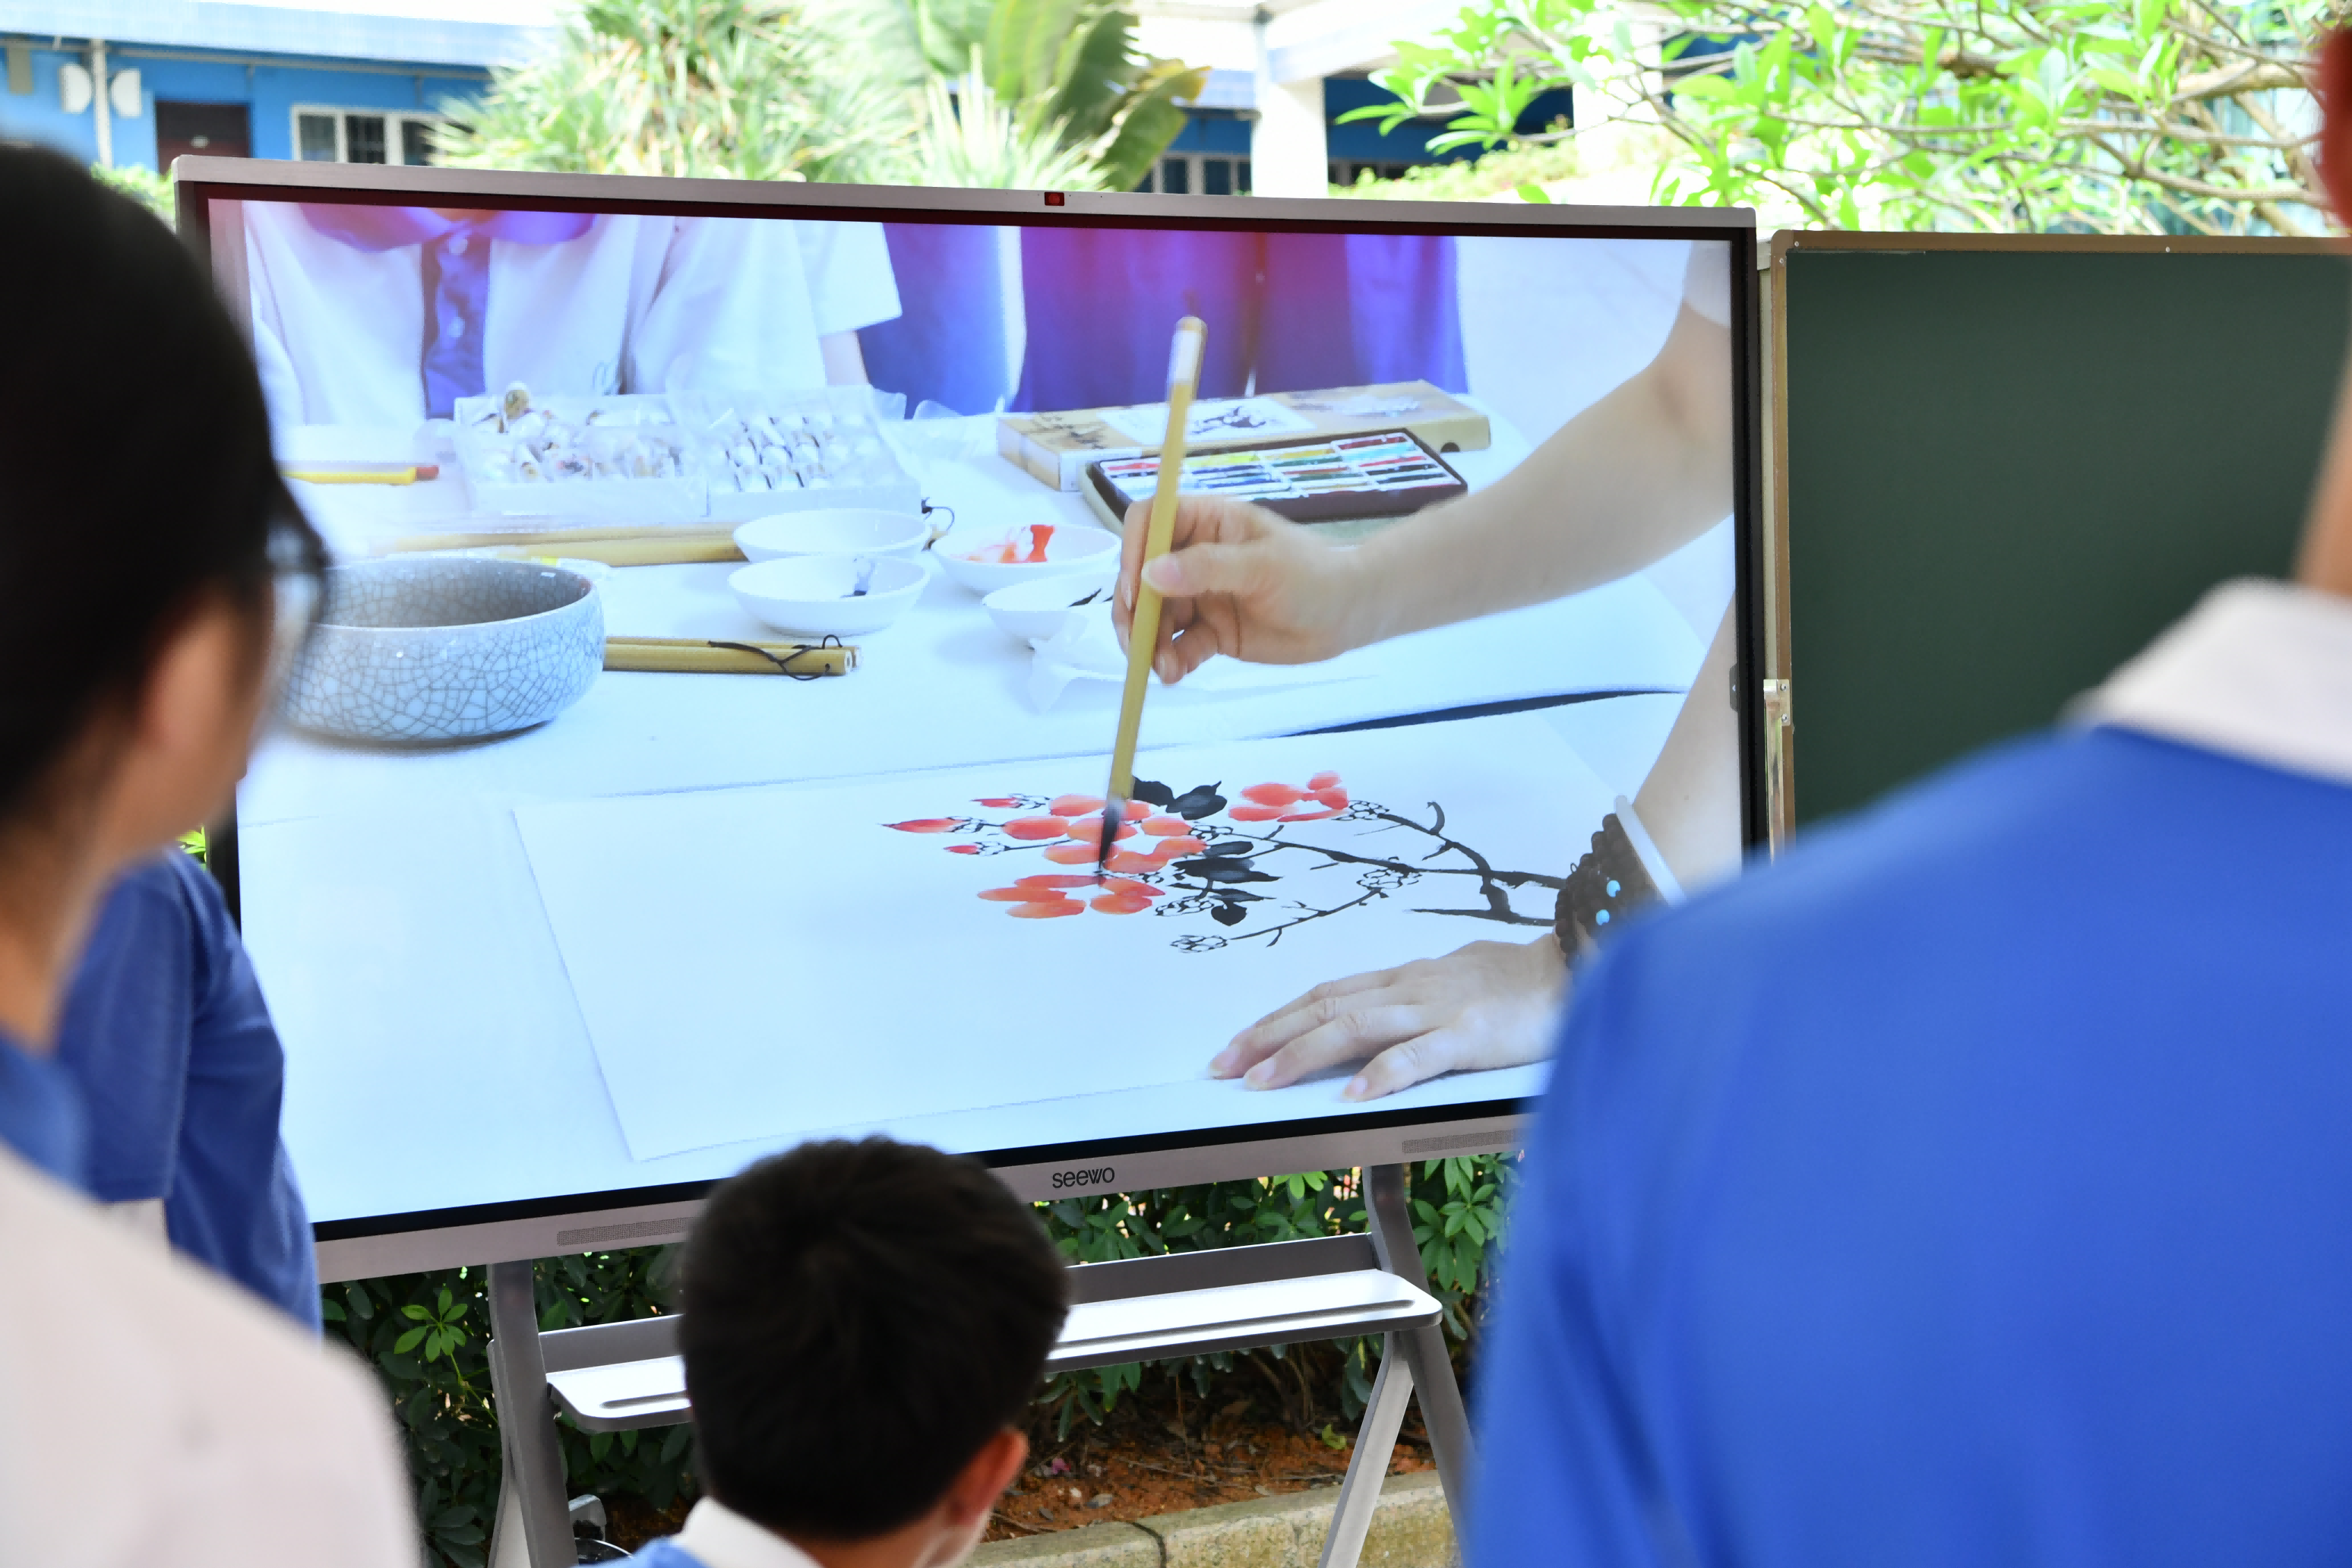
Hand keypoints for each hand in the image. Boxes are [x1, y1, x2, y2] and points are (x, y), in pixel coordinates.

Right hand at [1113, 496, 1373, 683]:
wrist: (1348, 615)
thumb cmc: (1314, 575)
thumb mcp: (1262, 566)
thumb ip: (1207, 568)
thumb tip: (1150, 574)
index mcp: (1207, 522)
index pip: (1150, 521)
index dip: (1133, 551)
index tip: (1132, 589)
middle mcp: (1196, 555)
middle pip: (1143, 576)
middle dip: (1134, 610)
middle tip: (1135, 642)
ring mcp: (1201, 595)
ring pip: (1156, 616)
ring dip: (1150, 642)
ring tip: (1161, 667)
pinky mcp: (1211, 631)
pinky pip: (1178, 645)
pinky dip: (1170, 660)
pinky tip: (1174, 674)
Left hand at [1211, 936, 1566, 1100]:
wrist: (1579, 967)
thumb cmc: (1520, 983)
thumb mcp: (1455, 984)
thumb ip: (1417, 1002)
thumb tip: (1384, 1029)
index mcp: (1405, 980)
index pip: (1326, 996)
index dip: (1277, 1019)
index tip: (1236, 1045)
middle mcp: (1410, 989)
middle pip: (1324, 1008)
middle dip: (1268, 1036)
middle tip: (1223, 1065)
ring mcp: (1439, 1010)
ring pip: (1356, 1027)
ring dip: (1302, 1054)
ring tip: (1263, 1080)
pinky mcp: (1471, 1035)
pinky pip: (1418, 1055)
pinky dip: (1381, 1074)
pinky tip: (1352, 1094)